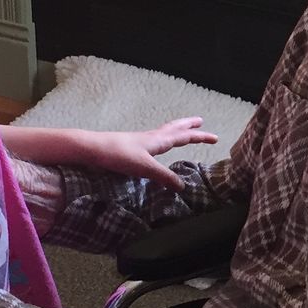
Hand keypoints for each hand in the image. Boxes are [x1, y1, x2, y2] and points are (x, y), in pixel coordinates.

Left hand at [80, 118, 218, 191]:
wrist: (92, 149)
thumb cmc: (118, 155)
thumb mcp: (145, 168)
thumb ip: (164, 177)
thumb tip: (182, 187)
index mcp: (158, 140)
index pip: (184, 136)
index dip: (200, 137)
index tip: (215, 137)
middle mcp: (151, 138)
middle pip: (174, 128)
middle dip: (188, 125)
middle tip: (200, 121)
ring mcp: (140, 141)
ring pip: (163, 132)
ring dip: (175, 130)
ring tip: (181, 129)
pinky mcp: (131, 147)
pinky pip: (153, 140)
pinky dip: (162, 139)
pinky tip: (156, 146)